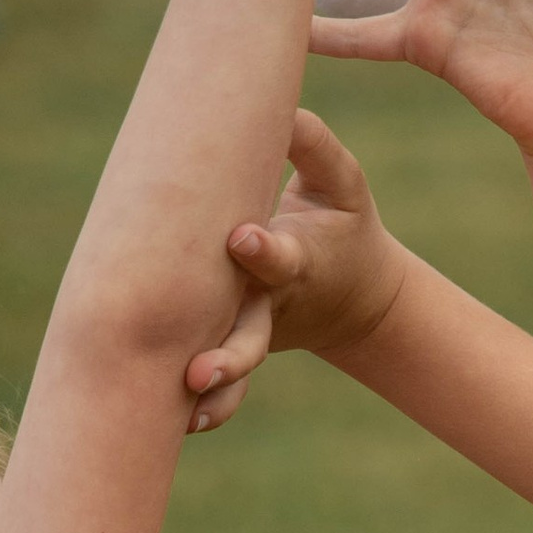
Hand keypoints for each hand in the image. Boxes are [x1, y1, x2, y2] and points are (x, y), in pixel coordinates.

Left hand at [185, 112, 403, 421]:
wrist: (355, 294)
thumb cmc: (342, 223)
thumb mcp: (344, 182)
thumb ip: (315, 146)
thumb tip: (284, 108)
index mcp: (298, 259)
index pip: (278, 255)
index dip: (262, 249)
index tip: (241, 238)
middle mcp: (271, 302)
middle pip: (250, 334)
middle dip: (228, 355)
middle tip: (199, 371)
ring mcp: (255, 331)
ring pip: (234, 366)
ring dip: (216, 391)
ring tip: (186, 408)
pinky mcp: (237, 346)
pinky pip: (224, 386)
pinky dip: (209, 406)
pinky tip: (177, 424)